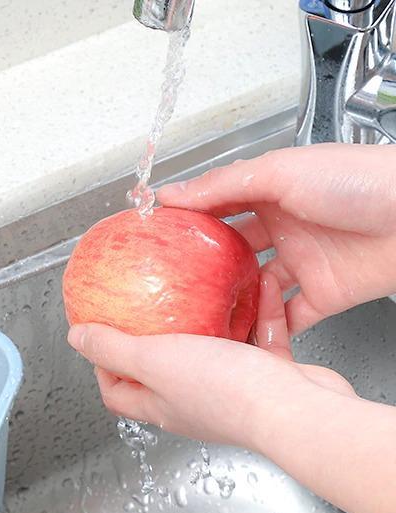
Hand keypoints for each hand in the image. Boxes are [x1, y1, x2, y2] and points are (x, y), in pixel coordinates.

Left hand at [67, 275, 354, 448]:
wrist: (299, 410)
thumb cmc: (224, 391)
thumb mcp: (153, 360)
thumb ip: (114, 348)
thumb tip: (76, 337)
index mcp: (160, 405)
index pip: (118, 392)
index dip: (104, 367)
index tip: (102, 335)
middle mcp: (193, 403)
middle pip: (162, 371)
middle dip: (155, 339)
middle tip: (154, 304)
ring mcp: (232, 392)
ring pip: (216, 350)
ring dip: (212, 319)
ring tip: (207, 288)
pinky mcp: (270, 378)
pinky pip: (260, 338)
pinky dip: (258, 311)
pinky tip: (260, 283)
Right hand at [156, 143, 395, 333]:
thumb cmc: (361, 181)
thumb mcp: (280, 172)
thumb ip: (223, 185)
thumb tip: (172, 193)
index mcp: (273, 193)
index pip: (220, 208)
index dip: (190, 222)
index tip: (158, 238)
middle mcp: (285, 229)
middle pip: (234, 253)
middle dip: (205, 269)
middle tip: (175, 285)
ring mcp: (303, 264)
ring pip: (255, 290)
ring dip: (233, 303)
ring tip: (204, 314)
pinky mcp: (322, 295)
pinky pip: (287, 318)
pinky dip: (268, 328)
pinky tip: (248, 332)